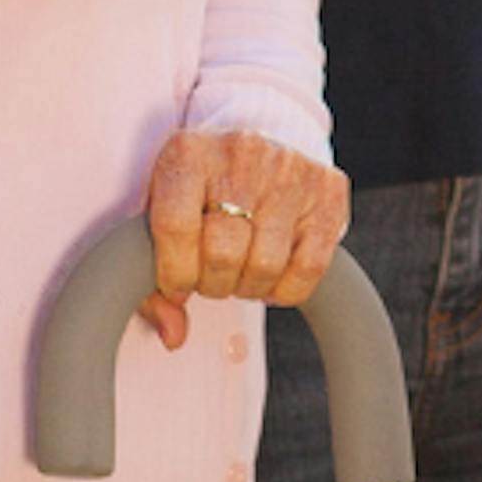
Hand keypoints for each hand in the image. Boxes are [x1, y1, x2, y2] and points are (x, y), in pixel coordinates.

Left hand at [137, 128, 350, 350]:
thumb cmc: (204, 191)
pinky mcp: (329, 189)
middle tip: (214, 277)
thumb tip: (173, 333)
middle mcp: (242, 153)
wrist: (259, 147)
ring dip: (249, 287)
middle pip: (223, 253)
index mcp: (189, 153)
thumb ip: (152, 279)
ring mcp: (291, 169)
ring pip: (266, 265)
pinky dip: (287, 288)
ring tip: (242, 271)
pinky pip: (310, 267)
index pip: (174, 228)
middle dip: (213, 283)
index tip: (178, 284)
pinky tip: (273, 274)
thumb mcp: (163, 217)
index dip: (174, 273)